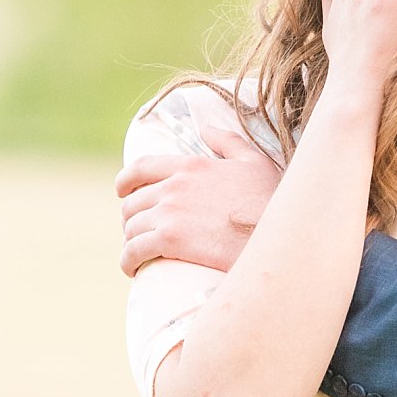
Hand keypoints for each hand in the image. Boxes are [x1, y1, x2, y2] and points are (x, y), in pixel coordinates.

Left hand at [116, 127, 280, 275]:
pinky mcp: (169, 240)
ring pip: (131, 227)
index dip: (125, 181)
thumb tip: (206, 128)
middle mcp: (174, 186)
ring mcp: (169, 213)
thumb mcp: (253, 162)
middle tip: (138, 232)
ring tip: (137, 254)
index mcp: (190, 165)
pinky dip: (128, 260)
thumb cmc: (270, 201)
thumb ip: (227, 141)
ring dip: (130, 241)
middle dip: (131, 218)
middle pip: (132, 202)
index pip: (141, 167)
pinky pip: (134, 250)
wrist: (274, 236)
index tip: (122, 191)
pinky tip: (133, 268)